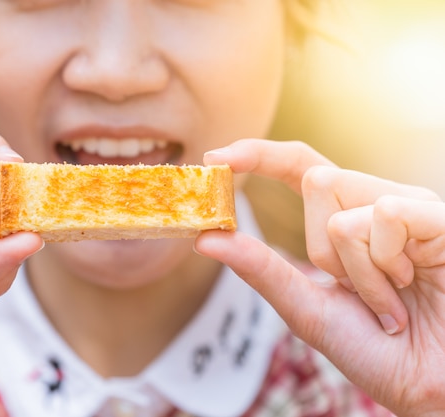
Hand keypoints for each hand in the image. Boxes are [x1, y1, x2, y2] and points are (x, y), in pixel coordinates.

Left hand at [195, 139, 444, 415]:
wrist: (431, 386)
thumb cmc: (377, 350)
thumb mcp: (307, 308)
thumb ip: (262, 270)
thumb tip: (206, 239)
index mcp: (348, 218)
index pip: (300, 167)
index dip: (260, 154)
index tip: (214, 157)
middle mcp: (377, 203)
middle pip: (316, 180)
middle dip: (321, 247)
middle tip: (356, 291)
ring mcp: (410, 208)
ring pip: (341, 204)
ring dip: (354, 270)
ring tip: (390, 299)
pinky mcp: (438, 219)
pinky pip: (383, 214)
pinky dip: (383, 266)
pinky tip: (411, 284)